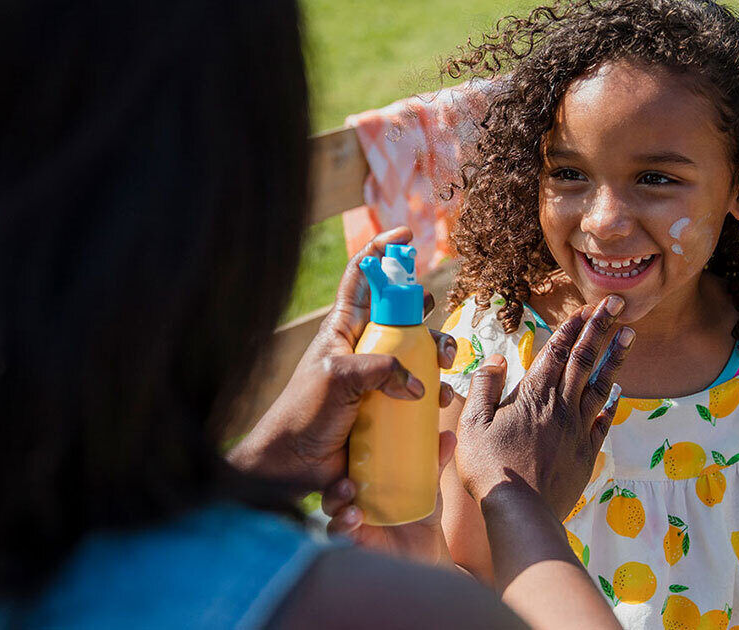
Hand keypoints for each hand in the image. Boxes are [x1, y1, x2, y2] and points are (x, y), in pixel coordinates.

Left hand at [228, 227, 456, 488]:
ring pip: (416, 354)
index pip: (362, 278)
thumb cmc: (304, 413)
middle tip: (437, 322)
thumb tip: (417, 385)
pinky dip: (434, 396)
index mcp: (343, 328)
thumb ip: (379, 370)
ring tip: (444, 372)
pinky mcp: (387, 408)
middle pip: (402, 315)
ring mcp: (376, 379)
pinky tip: (441, 406)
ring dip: (437, 357)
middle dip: (426, 313)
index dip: (383, 252)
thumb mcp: (337, 378)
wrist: (294, 465)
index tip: (407, 235)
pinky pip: (418, 395)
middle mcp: (362, 348)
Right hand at [321, 431, 456, 565]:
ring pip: (331, 504)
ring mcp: (348, 514)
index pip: (346, 456)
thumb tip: (449, 436)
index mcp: (364, 474)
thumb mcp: (427, 485)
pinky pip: (337, 531)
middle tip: (349, 481)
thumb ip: (434, 462)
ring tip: (353, 506)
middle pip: (332, 477)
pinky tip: (354, 520)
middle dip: (336, 476)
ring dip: (337, 500)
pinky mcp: (351, 538)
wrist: (427, 549)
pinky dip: (343, 525)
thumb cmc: (419, 510)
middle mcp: (351, 492)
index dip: (340, 447)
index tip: (347, 438)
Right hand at [456, 295, 632, 519]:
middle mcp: (561, 406)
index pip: (557, 351)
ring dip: (615, 357)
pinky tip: (619, 391)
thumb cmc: (490, 467)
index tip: (588, 306)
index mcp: (534, 395)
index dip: (573, 326)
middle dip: (601, 328)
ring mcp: (578, 429)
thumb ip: (485, 387)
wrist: (520, 510)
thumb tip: (498, 359)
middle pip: (585, 359)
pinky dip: (612, 403)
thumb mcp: (473, 423)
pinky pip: (604, 421)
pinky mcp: (586, 452)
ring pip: (601, 385)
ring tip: (629, 335)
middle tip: (617, 303)